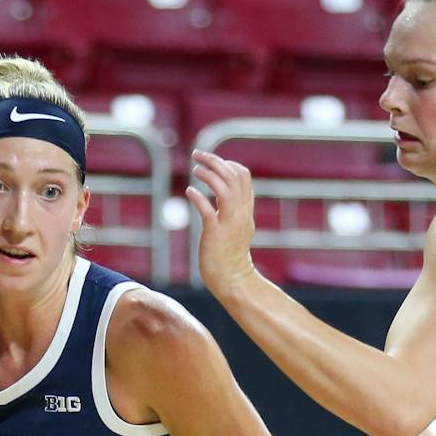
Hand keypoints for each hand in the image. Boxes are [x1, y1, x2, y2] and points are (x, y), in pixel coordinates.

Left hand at [186, 150, 259, 298]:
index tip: (211, 162)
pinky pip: (208, 211)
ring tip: (194, 169)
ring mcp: (229, 224)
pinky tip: (189, 191)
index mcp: (245, 211)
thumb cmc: (230, 257)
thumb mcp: (237, 229)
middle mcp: (240, 214)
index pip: (243, 177)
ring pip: (225, 189)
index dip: (227, 164)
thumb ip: (233, 212)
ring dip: (209, 175)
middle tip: (197, 154)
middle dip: (215, 161)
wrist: (233, 281)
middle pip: (234, 177)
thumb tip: (224, 198)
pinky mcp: (216, 234)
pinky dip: (199, 197)